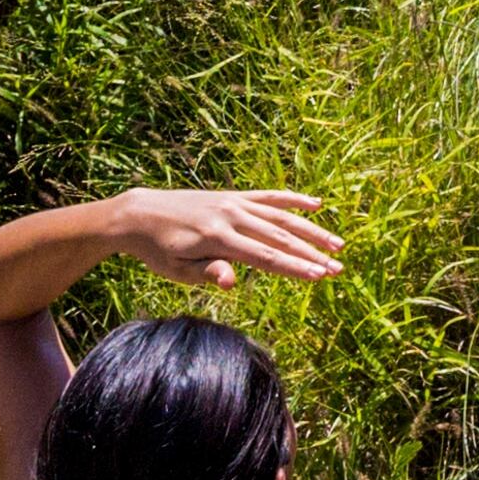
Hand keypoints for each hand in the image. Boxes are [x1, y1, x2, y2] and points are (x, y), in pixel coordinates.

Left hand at [107, 187, 343, 293]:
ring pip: (281, 217)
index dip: (293, 267)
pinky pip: (269, 197)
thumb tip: (232, 283)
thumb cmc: (158, 250)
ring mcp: (234, 203)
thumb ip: (207, 272)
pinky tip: (316, 205)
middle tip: (339, 269)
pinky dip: (293, 199)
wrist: (140, 214)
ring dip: (311, 231)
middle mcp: (230, 215)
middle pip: (279, 237)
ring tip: (338, 244)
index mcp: (217, 237)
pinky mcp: (233, 196)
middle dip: (311, 254)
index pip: (264, 256)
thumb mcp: (176, 269)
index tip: (319, 277)